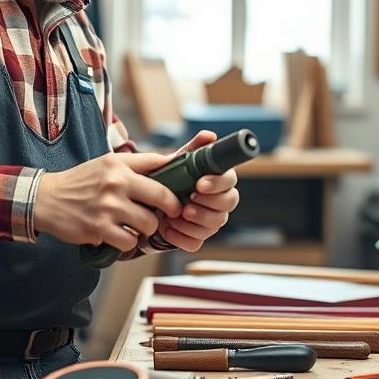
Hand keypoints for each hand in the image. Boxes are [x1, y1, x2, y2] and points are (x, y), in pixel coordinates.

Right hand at [33, 152, 182, 251]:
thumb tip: (172, 160)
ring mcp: (108, 207)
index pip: (159, 165)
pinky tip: (119, 235)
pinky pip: (129, 242)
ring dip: (147, 229)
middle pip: (163, 197)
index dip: (178, 178)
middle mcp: (116, 183)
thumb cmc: (82, 181)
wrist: (46, 198)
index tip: (184, 188)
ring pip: (148, 224)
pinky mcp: (99, 229)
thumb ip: (137, 164)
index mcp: (119, 165)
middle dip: (172, 209)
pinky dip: (128, 242)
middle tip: (170, 214)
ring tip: (137, 226)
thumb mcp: (107, 163)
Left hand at [157, 131, 240, 251]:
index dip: (218, 183)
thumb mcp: (178, 162)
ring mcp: (210, 222)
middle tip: (188, 201)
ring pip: (214, 225)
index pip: (230, 182)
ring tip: (174, 215)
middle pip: (228, 205)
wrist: (148, 203)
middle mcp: (220, 202)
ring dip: (194, 221)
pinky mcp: (197, 238)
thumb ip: (194, 149)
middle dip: (208, 204)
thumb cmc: (170, 180)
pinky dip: (181, 236)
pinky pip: (196, 243)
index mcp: (219, 181)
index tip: (200, 183)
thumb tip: (210, 135)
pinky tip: (168, 227)